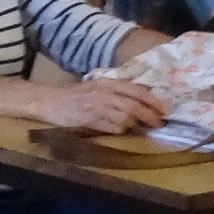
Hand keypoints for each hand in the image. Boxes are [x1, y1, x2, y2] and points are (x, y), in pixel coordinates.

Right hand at [39, 76, 167, 134]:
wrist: (49, 101)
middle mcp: (104, 93)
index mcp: (107, 83)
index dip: (153, 100)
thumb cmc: (75, 95)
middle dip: (150, 116)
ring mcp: (97, 107)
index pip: (136, 90)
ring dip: (136, 125)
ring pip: (125, 117)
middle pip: (134, 105)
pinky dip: (121, 130)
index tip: (164, 109)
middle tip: (159, 124)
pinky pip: (113, 127)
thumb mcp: (97, 87)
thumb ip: (116, 92)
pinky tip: (122, 130)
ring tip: (142, 129)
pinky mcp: (90, 120)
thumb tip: (141, 100)